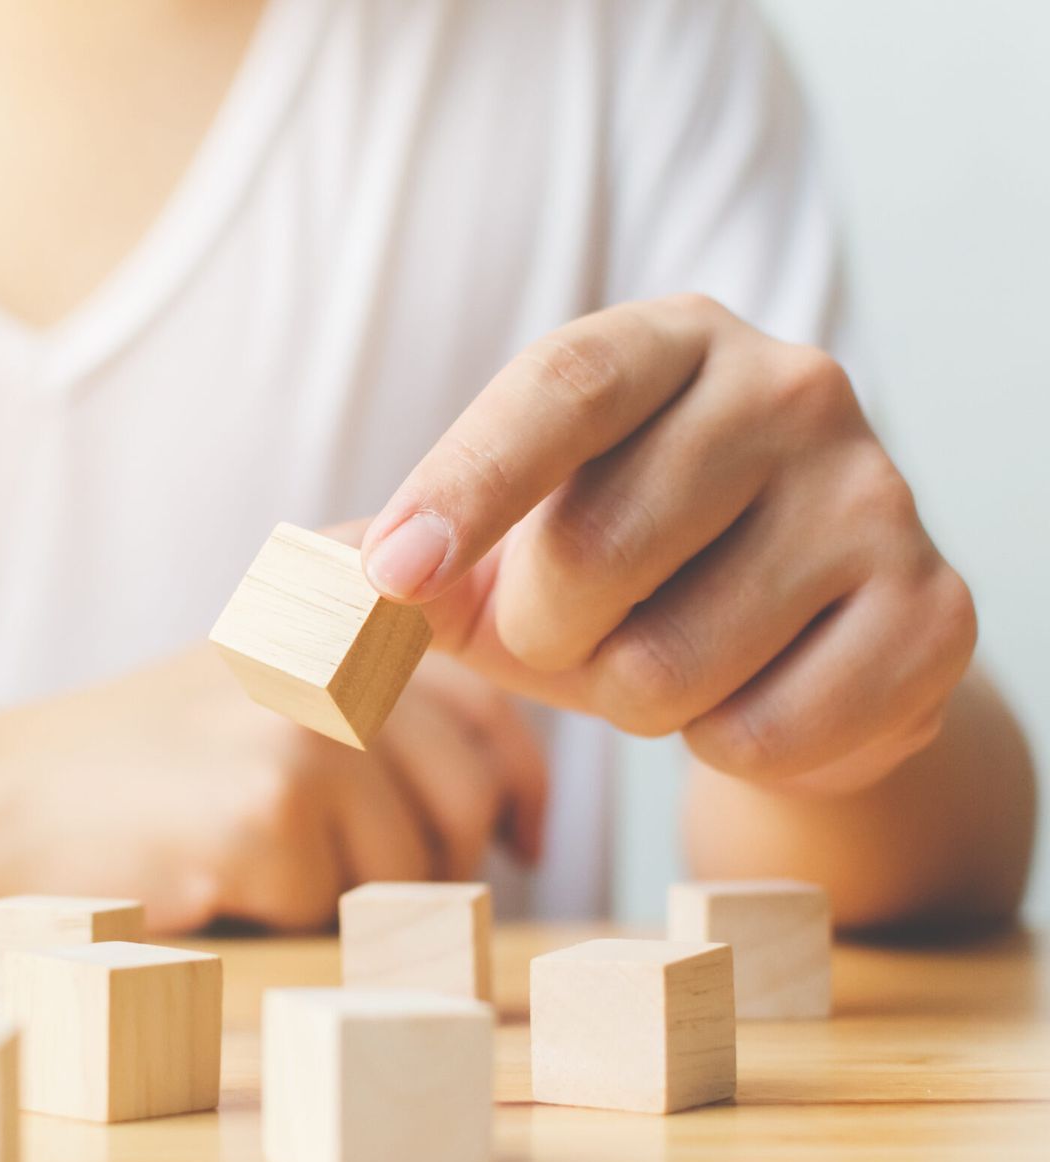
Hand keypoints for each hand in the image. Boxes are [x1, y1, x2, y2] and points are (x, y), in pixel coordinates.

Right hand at [0, 645, 545, 931]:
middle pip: (466, 795)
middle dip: (435, 862)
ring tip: (258, 863)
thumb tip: (522, 776)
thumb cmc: (143, 754)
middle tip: (360, 879)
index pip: (493, 703)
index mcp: (337, 597)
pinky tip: (212, 878)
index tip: (522, 839)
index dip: (523, 786)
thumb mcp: (264, 668)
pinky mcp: (265, 812)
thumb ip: (382, 674)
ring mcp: (304, 725)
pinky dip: (282, 918)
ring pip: (411, 863)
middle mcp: (332, 643)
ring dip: (350, 895)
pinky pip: (334, 906)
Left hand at [361, 294, 974, 792]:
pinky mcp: (933, 611)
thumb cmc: (619, 571)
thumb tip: (299, 600)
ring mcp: (874, 494)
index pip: (559, 385)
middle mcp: (787, 387)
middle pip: (595, 549)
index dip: (465, 485)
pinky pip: (765, 734)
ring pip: (669, 665)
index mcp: (664, 342)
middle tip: (579, 630)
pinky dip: (725, 748)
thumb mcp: (497, 548)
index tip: (389, 579)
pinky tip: (754, 694)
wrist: (795, 639)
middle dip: (545, 634)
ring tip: (673, 655)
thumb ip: (399, 557)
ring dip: (633, 699)